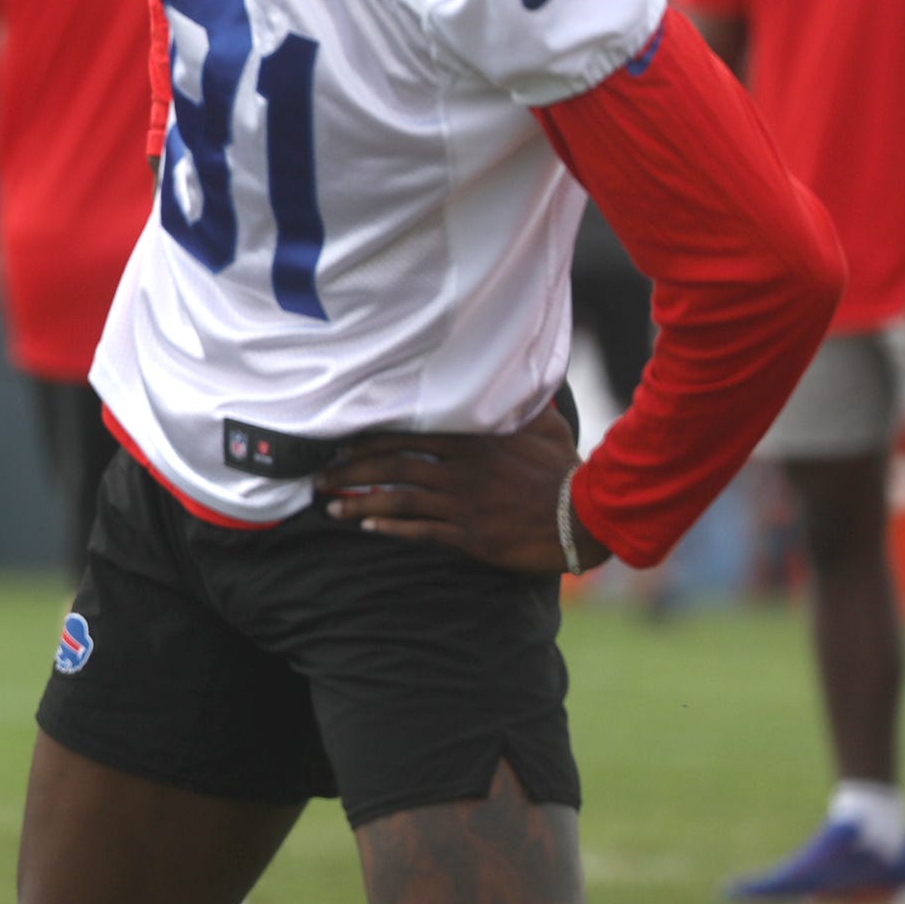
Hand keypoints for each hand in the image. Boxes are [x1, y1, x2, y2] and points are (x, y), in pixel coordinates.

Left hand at [314, 401, 607, 576]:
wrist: (585, 517)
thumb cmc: (564, 469)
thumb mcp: (545, 424)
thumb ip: (519, 399)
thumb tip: (518, 368)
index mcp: (472, 440)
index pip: (407, 434)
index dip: (369, 439)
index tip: (341, 442)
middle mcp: (460, 469)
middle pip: (391, 466)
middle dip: (349, 471)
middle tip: (319, 476)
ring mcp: (463, 503)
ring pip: (398, 499)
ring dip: (358, 502)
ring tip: (330, 507)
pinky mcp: (469, 535)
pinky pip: (420, 530)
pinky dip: (390, 527)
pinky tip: (367, 526)